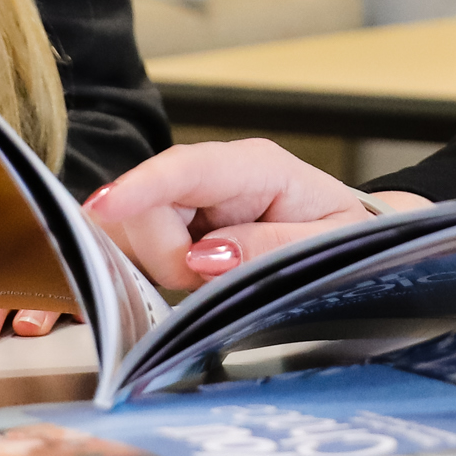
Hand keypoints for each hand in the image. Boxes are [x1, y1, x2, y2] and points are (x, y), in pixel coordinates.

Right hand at [79, 138, 406, 293]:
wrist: (352, 238)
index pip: (185, 168)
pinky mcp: (174, 228)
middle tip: (208, 287)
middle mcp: (213, 177)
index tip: (103, 207)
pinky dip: (148, 273)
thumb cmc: (345, 235)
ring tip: (208, 285)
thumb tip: (204, 257)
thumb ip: (270, 248)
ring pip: (134, 232)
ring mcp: (189, 202)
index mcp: (255, 167)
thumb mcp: (328, 243)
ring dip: (158, 269)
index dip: (140, 188)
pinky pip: (137, 249)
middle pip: (148, 209)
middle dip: (163, 258)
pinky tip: (182, 287)